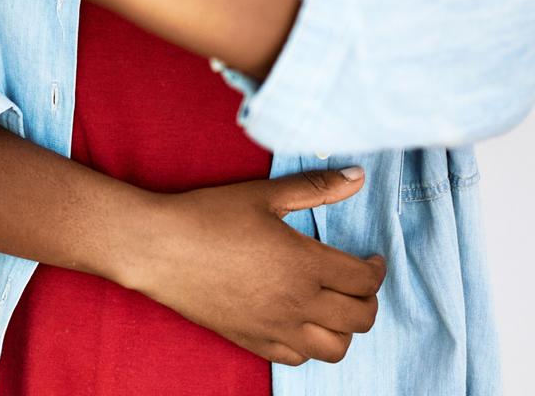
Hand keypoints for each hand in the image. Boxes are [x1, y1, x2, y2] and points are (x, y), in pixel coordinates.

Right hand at [121, 167, 385, 365]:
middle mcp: (297, 303)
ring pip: (335, 348)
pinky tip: (299, 320)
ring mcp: (275, 328)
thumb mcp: (264, 195)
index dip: (376, 269)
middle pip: (360, 318)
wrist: (158, 248)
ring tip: (333, 305)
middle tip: (357, 282)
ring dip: (344, 329)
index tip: (371, 258)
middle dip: (368, 300)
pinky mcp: (252, 340)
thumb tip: (358, 177)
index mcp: (305, 264)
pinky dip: (309, 344)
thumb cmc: (208, 216)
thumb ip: (316, 187)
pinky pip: (298, 358)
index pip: (365, 280)